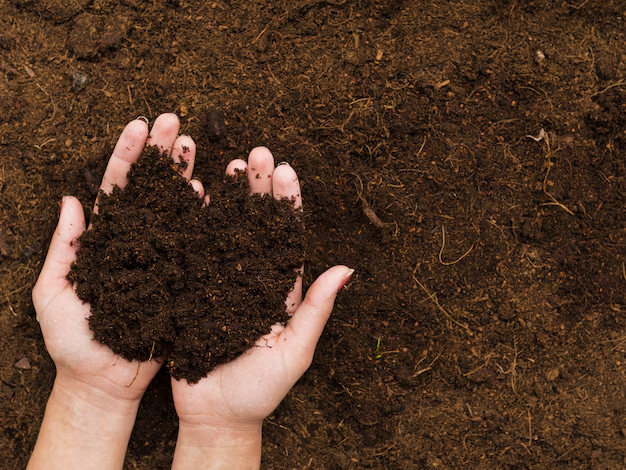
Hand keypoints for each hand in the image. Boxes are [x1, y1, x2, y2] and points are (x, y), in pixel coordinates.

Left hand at [29, 113, 197, 468]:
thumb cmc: (74, 343)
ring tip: (195, 143)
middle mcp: (137, 242)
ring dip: (185, 174)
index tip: (141, 125)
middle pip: (150, 189)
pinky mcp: (183, 276)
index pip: (117, 189)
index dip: (129, 156)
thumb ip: (64, 249)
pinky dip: (202, 216)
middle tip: (174, 122)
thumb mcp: (55, 295)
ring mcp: (163, 257)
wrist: (106, 382)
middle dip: (161, 154)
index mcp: (105, 240)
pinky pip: (195, 243)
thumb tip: (69, 200)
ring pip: (176, 209)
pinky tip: (209, 190)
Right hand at [171, 148, 352, 468]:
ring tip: (231, 163)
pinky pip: (193, 251)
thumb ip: (316, 311)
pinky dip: (195, 222)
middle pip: (256, 224)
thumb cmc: (260, 389)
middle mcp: (250, 277)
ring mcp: (219, 280)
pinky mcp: (191, 289)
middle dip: (259, 188)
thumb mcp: (294, 351)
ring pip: (225, 229)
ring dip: (229, 196)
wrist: (215, 415)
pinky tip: (196, 193)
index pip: (285, 236)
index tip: (286, 171)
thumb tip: (348, 270)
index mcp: (278, 288)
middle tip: (258, 153)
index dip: (286, 203)